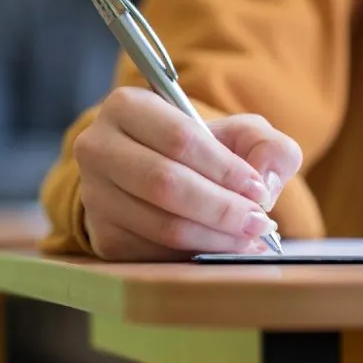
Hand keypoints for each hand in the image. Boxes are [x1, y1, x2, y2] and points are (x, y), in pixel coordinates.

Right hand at [74, 87, 302, 260]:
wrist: (162, 176)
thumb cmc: (203, 152)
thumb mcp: (240, 134)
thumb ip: (267, 146)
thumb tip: (265, 179)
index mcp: (127, 106)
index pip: (179, 138)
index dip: (224, 168)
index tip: (258, 190)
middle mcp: (98, 147)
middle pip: (164, 184)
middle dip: (221, 208)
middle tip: (259, 223)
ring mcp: (95, 194)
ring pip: (161, 224)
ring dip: (214, 238)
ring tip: (248, 239)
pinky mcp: (103, 235)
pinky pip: (154, 253)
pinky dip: (195, 255)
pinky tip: (222, 248)